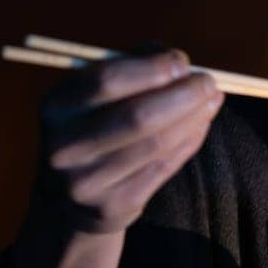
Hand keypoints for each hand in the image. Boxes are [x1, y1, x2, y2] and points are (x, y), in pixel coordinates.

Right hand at [32, 48, 222, 233]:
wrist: (70, 198)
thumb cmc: (95, 126)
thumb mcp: (96, 94)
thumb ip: (134, 67)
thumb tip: (180, 65)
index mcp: (56, 106)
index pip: (107, 80)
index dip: (152, 68)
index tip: (181, 62)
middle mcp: (65, 146)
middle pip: (138, 116)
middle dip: (184, 95)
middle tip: (208, 83)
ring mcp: (88, 181)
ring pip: (157, 143)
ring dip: (195, 117)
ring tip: (211, 101)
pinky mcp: (114, 205)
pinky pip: (165, 166)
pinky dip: (190, 140)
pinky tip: (200, 125)